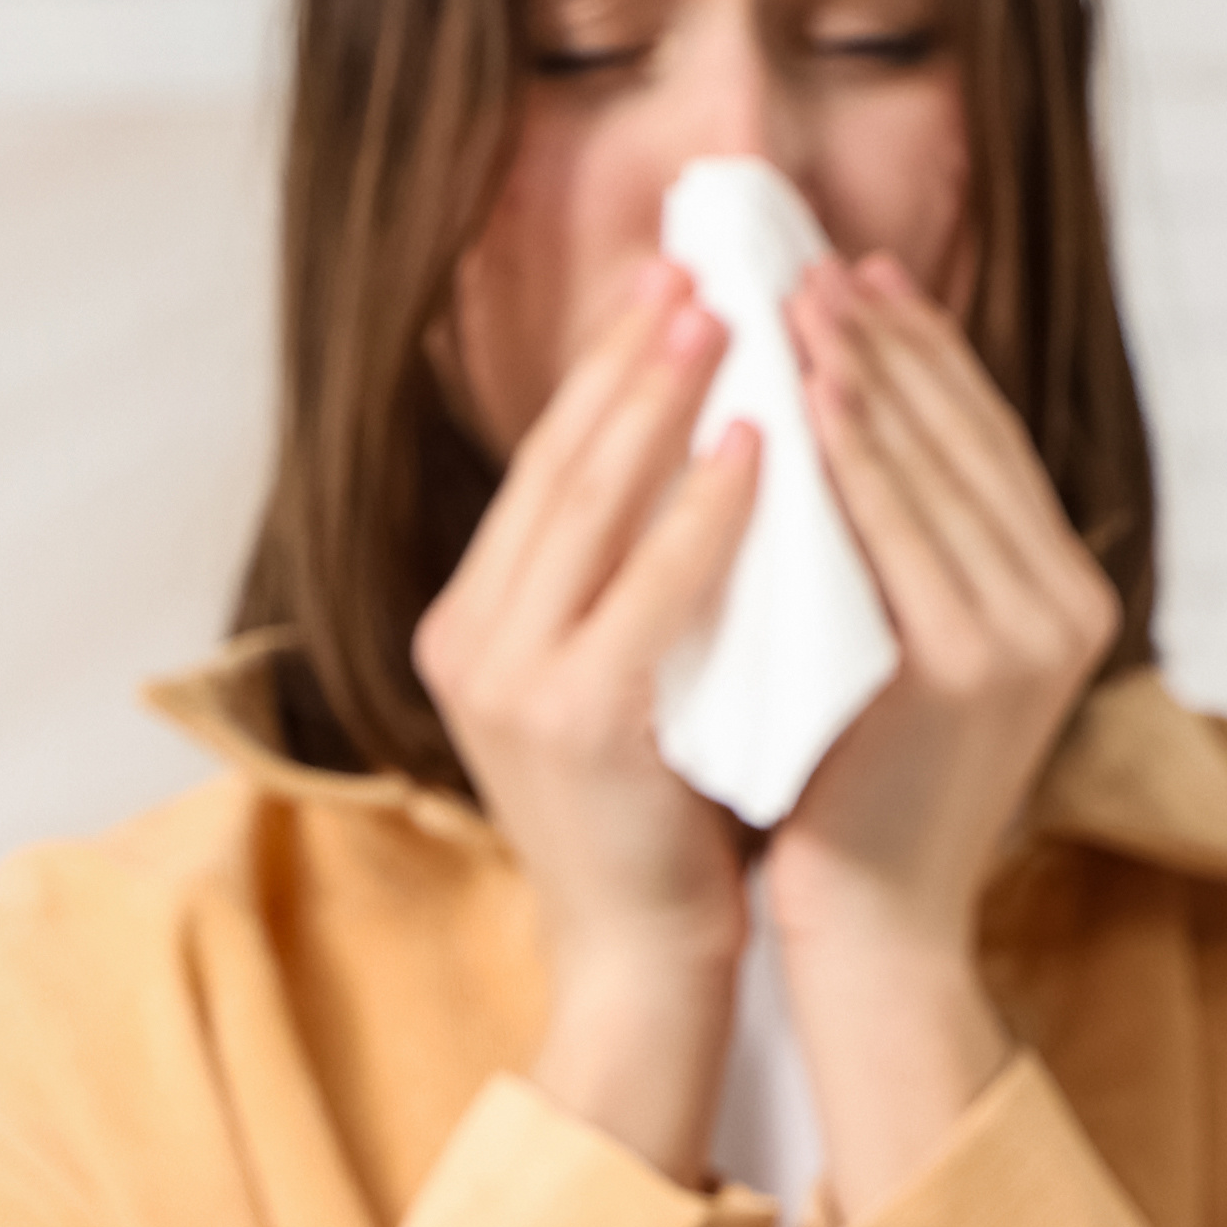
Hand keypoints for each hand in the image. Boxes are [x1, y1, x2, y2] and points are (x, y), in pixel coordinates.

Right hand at [411, 255, 759, 1180]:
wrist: (640, 959)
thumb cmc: (657, 816)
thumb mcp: (624, 672)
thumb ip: (630, 576)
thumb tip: (702, 439)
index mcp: (471, 627)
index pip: (543, 471)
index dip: (604, 369)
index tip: (667, 284)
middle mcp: (470, 645)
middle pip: (556, 467)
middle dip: (631, 357)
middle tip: (701, 267)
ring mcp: (511, 684)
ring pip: (590, 508)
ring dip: (664, 403)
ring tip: (729, 322)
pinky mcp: (574, 724)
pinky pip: (649, 588)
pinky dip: (702, 510)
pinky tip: (757, 447)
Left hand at [771, 256, 1119, 1210]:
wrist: (870, 936)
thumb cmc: (855, 803)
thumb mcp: (891, 659)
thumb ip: (896, 564)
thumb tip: (839, 437)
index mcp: (1060, 601)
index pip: (986, 444)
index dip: (927, 353)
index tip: (862, 278)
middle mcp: (1064, 609)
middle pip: (971, 437)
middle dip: (892, 341)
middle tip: (817, 261)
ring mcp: (1026, 637)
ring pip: (937, 470)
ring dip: (867, 374)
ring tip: (798, 301)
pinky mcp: (969, 669)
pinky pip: (901, 535)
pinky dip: (856, 456)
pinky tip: (804, 398)